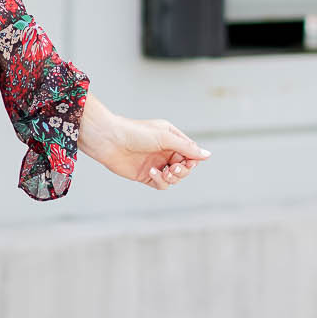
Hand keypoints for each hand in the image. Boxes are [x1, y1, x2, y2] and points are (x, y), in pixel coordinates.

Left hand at [76, 90, 210, 190]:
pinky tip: (152, 172)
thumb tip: (207, 155)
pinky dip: (161, 181)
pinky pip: (161, 184)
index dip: (192, 160)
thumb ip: (186, 148)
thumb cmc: (135, 133)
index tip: (187, 161)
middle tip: (173, 168)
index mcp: (171, 138)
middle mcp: (165, 151)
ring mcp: (156, 163)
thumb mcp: (165, 137)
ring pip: (174, 178)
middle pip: (184, 168)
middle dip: (182, 170)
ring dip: (172, 177)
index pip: (190, 153)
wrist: (109, 140)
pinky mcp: (145, 175)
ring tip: (163, 171)